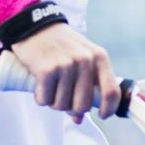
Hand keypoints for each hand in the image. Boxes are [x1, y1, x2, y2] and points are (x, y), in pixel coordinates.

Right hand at [8, 22, 122, 122]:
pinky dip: (41, 98)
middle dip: (71, 108)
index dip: (108, 109)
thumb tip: (79, 118)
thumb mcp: (81, 57)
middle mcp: (85, 60)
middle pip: (83, 105)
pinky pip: (45, 100)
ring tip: (50, 87)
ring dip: (54, 102)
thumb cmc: (60, 46)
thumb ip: (85, 85)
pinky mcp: (47, 70)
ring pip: (62, 105)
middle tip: (62, 97)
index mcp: (99, 57)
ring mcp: (66, 65)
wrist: (33, 26)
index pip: (111, 92)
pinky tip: (40, 86)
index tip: (100, 115)